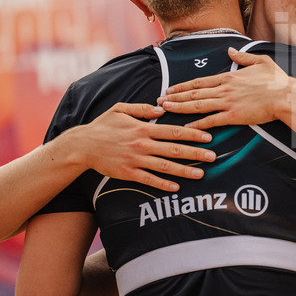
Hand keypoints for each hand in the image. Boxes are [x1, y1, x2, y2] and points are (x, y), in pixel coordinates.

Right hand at [69, 102, 214, 191]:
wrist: (82, 146)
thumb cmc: (103, 126)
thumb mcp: (121, 109)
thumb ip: (142, 108)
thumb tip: (161, 108)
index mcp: (143, 128)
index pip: (174, 131)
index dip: (193, 134)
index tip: (208, 136)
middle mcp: (142, 144)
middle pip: (174, 149)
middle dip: (196, 153)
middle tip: (213, 157)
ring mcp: (135, 159)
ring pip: (165, 166)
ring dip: (184, 170)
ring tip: (201, 174)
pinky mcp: (128, 173)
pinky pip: (149, 180)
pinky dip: (163, 184)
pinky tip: (176, 187)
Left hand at [158, 47, 294, 129]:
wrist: (286, 96)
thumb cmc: (276, 80)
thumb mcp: (261, 61)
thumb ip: (243, 56)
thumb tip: (230, 50)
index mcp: (229, 77)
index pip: (200, 82)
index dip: (183, 86)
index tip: (170, 89)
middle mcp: (224, 89)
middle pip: (194, 93)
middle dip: (175, 97)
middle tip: (159, 101)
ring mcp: (228, 103)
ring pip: (197, 105)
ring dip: (179, 107)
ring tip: (165, 109)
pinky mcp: (234, 116)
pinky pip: (211, 121)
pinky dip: (197, 124)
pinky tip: (186, 127)